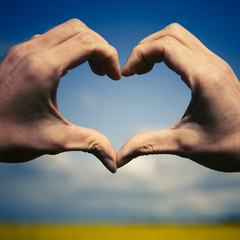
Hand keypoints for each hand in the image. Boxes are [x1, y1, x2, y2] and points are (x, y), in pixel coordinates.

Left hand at [0, 19, 120, 172]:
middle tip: (106, 73)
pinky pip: (52, 39)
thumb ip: (89, 144)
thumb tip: (113, 161)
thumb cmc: (8, 136)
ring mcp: (23, 50)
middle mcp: (32, 51)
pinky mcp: (19, 55)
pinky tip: (71, 70)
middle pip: (79, 30)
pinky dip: (70, 48)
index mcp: (43, 68)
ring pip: (65, 30)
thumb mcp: (53, 140)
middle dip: (100, 48)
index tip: (114, 78)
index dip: (109, 56)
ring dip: (86, 46)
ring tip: (94, 70)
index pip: (88, 43)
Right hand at [117, 23, 239, 171]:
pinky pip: (186, 47)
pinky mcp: (214, 69)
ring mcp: (215, 64)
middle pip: (171, 34)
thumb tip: (119, 158)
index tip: (126, 75)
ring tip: (142, 70)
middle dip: (145, 48)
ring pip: (179, 37)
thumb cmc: (227, 147)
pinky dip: (166, 53)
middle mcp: (211, 64)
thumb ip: (147, 146)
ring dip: (156, 48)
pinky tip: (158, 70)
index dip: (139, 55)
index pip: (165, 46)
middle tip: (132, 71)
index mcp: (204, 78)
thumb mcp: (183, 145)